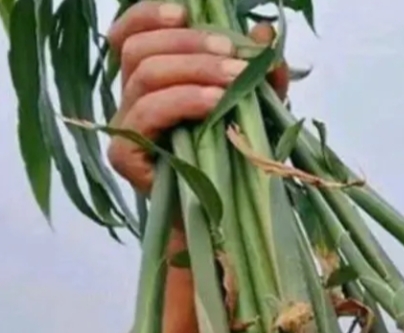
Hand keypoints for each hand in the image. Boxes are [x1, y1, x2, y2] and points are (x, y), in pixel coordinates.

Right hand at [106, 1, 289, 192]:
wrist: (224, 227)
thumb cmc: (234, 166)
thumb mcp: (254, 113)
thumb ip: (259, 74)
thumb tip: (266, 33)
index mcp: (150, 83)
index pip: (129, 35)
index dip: (149, 15)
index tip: (185, 12)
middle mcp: (130, 101)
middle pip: (139, 50)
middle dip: (190, 45)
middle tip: (233, 55)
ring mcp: (125, 128)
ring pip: (144, 76)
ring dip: (193, 70)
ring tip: (234, 79)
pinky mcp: (126, 157)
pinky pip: (147, 114)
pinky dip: (183, 101)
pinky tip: (214, 103)